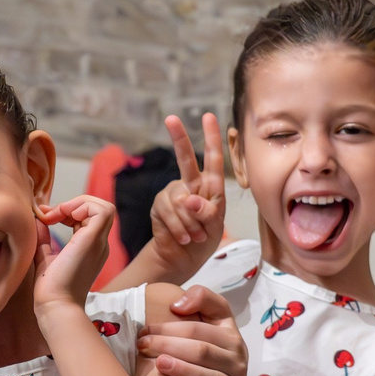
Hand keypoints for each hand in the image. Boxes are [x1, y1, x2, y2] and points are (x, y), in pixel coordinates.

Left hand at [33, 195, 116, 313]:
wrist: (55, 305)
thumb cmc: (51, 288)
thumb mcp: (46, 256)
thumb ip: (45, 237)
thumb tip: (40, 218)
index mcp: (90, 248)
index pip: (89, 218)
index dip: (68, 210)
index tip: (45, 217)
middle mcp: (99, 244)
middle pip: (100, 209)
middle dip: (74, 204)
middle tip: (50, 215)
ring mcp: (99, 243)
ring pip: (104, 207)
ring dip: (79, 203)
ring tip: (58, 215)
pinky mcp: (93, 240)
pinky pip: (102, 210)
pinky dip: (82, 206)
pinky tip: (63, 217)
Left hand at [139, 284, 248, 375]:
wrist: (226, 369)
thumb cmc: (208, 340)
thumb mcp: (211, 313)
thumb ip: (200, 298)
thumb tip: (177, 305)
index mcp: (230, 335)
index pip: (199, 329)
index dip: (169, 328)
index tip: (144, 330)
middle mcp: (237, 360)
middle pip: (201, 352)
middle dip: (168, 346)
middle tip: (142, 346)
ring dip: (184, 373)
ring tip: (159, 365)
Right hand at [147, 113, 228, 280]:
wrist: (182, 259)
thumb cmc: (204, 239)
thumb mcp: (214, 226)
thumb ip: (207, 212)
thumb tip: (189, 199)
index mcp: (210, 186)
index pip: (213, 159)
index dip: (212, 137)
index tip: (208, 116)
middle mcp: (190, 185)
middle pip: (185, 160)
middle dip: (179, 139)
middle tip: (171, 119)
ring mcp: (173, 194)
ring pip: (180, 201)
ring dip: (189, 223)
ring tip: (195, 237)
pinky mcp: (159, 205)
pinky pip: (168, 213)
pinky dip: (178, 228)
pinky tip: (183, 238)